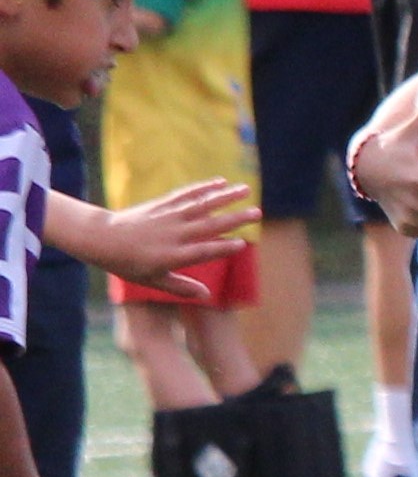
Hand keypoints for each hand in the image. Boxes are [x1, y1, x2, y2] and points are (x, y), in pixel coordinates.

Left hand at [90, 179, 260, 296]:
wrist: (101, 238)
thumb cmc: (128, 264)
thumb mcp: (153, 281)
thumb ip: (181, 287)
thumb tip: (207, 295)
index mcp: (171, 256)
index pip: (202, 251)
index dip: (222, 248)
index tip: (242, 244)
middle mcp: (172, 235)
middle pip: (208, 225)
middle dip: (234, 219)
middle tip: (257, 213)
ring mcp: (168, 217)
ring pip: (200, 205)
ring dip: (225, 196)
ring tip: (245, 189)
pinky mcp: (162, 204)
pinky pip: (186, 195)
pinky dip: (203, 188)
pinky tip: (220, 182)